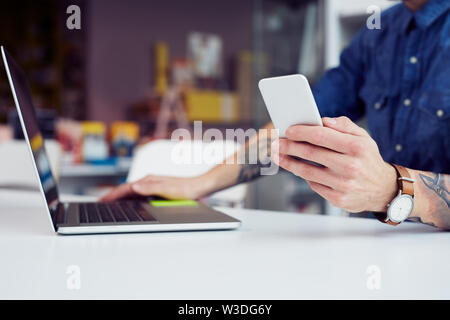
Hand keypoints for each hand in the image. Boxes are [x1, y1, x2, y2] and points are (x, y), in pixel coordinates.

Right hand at [100, 175, 208, 201]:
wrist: (200, 186)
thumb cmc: (186, 188)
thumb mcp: (167, 189)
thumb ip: (150, 188)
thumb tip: (133, 187)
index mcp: (149, 180)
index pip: (125, 188)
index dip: (113, 195)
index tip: (102, 201)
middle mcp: (149, 181)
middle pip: (126, 189)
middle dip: (113, 196)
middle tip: (101, 204)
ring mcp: (153, 185)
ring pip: (132, 192)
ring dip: (121, 197)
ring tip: (111, 204)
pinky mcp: (158, 189)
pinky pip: (139, 194)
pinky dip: (130, 198)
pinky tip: (130, 203)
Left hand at [272, 116, 397, 212]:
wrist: (383, 190)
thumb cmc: (368, 160)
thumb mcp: (364, 138)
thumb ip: (344, 125)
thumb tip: (323, 120)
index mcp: (357, 147)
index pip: (321, 135)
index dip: (301, 132)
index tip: (288, 130)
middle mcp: (350, 166)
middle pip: (310, 153)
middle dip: (289, 146)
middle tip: (276, 143)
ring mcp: (343, 184)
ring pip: (307, 171)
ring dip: (288, 162)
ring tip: (278, 155)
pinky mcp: (338, 198)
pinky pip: (313, 184)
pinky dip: (303, 175)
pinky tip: (296, 168)